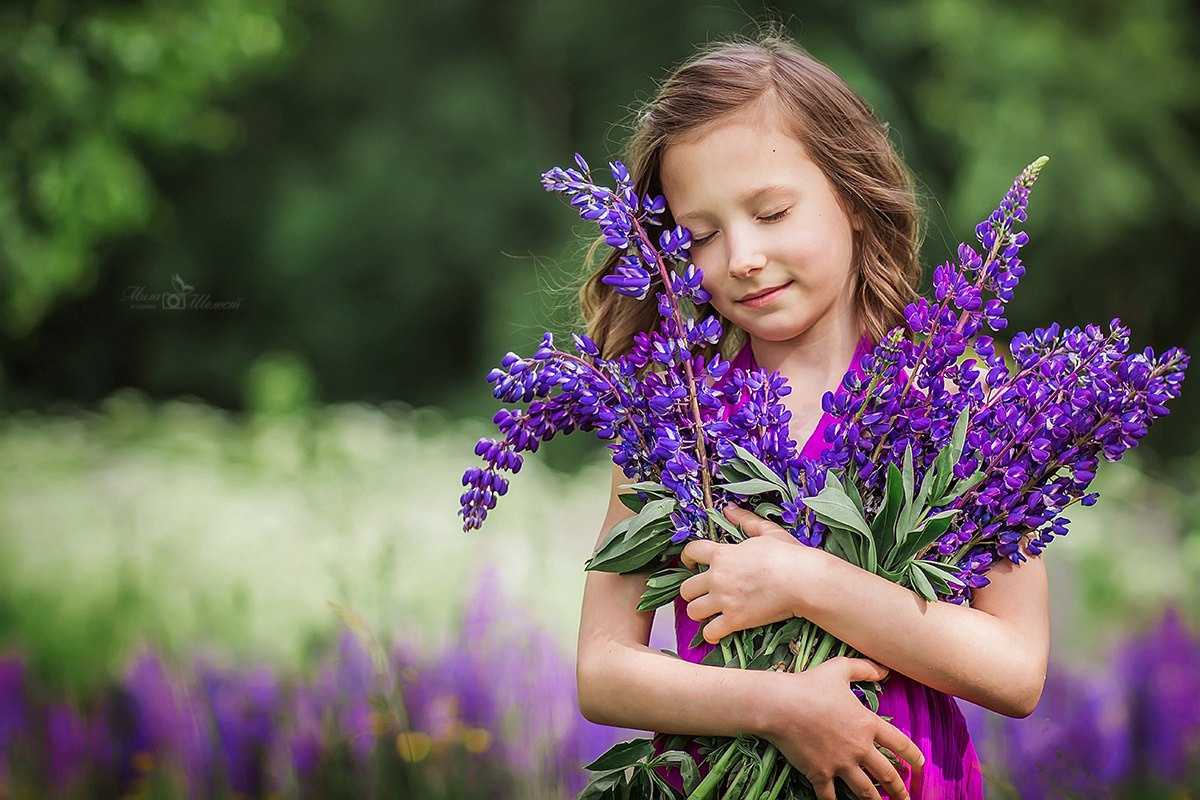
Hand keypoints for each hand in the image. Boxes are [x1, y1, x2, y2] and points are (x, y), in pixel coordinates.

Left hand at [679, 504, 817, 643]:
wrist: (803, 581)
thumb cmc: (788, 555)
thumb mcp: (767, 532)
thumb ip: (745, 521)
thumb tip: (729, 508)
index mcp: (722, 554)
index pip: (691, 551)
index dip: (686, 557)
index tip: (690, 563)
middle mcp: (717, 578)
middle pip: (686, 588)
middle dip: (692, 591)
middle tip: (703, 593)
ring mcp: (724, 600)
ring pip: (693, 611)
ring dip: (700, 612)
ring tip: (710, 613)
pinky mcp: (735, 621)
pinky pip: (710, 632)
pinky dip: (712, 633)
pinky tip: (720, 630)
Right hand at [762, 657, 924, 799]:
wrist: (780, 705)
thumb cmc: (809, 685)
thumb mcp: (839, 669)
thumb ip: (864, 668)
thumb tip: (885, 670)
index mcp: (867, 723)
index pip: (899, 743)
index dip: (913, 756)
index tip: (920, 765)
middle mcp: (859, 747)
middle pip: (887, 774)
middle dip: (899, 790)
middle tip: (905, 799)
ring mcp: (840, 763)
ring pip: (865, 790)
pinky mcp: (820, 773)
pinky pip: (830, 797)